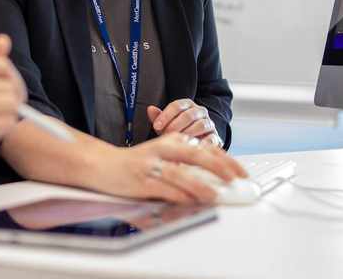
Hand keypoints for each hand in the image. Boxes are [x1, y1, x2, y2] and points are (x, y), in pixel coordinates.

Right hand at [0, 34, 25, 177]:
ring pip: (11, 104)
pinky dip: (5, 128)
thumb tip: (4, 40)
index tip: (9, 90)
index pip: (1, 65)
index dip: (12, 78)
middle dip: (14, 98)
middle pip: (9, 86)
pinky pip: (7, 123)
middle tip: (4, 109)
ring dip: (10, 114)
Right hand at [97, 133, 246, 203]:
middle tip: (235, 180)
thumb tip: (214, 180)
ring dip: (200, 185)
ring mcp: (151, 165)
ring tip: (215, 195)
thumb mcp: (161, 155)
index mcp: (170, 141)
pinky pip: (163, 188)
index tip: (241, 172)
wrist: (102, 164)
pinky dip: (178, 195)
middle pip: (196, 155)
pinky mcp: (141, 180)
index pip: (204, 147)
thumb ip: (184, 164)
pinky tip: (189, 201)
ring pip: (181, 173)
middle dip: (219, 168)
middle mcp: (162, 149)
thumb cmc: (134, 163)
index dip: (226, 159)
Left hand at [147, 99, 221, 145]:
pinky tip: (193, 147)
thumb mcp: (166, 125)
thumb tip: (150, 108)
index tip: (156, 126)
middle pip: (188, 115)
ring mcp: (209, 123)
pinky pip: (212, 138)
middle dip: (175, 126)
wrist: (194, 143)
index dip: (165, 116)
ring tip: (178, 141)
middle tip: (166, 135)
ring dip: (188, 133)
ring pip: (201, 124)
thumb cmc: (177, 131)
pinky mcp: (216, 137)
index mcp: (188, 105)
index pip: (177, 105)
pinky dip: (203, 143)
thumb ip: (158, 117)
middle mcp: (200, 111)